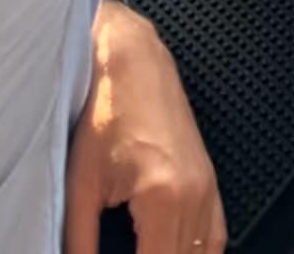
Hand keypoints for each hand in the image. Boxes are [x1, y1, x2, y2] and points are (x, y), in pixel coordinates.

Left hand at [63, 0, 225, 253]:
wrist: (130, 60)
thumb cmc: (105, 110)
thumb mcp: (79, 185)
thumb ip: (79, 243)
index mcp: (164, 197)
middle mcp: (196, 193)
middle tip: (119, 250)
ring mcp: (208, 185)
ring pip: (206, 253)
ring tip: (142, 250)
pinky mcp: (208, 177)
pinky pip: (213, 235)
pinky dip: (195, 252)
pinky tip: (168, 250)